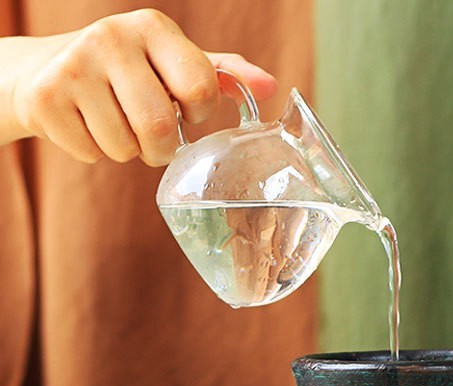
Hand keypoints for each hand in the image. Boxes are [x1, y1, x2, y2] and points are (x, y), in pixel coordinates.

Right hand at [5, 9, 276, 164]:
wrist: (44, 68)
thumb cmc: (129, 72)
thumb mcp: (174, 63)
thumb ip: (224, 76)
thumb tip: (271, 87)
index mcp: (153, 27)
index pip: (200, 90)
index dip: (199, 114)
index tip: (185, 111)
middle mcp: (111, 38)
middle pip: (159, 127)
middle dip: (161, 148)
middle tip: (153, 137)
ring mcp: (73, 66)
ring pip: (125, 147)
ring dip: (128, 151)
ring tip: (116, 124)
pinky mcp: (46, 97)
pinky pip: (92, 154)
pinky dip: (95, 152)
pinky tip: (86, 124)